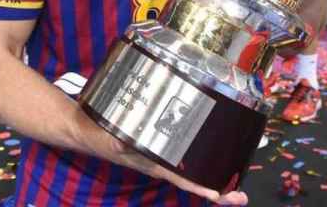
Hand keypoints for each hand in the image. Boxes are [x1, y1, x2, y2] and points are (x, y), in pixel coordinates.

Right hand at [80, 114, 248, 204]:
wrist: (86, 130)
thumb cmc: (99, 136)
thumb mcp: (110, 139)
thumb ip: (118, 142)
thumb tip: (125, 142)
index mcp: (154, 164)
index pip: (182, 180)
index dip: (201, 188)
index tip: (220, 196)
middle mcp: (162, 163)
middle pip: (194, 180)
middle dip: (218, 190)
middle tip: (241, 197)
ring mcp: (163, 155)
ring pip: (192, 170)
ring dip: (213, 175)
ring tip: (235, 183)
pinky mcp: (161, 145)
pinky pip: (185, 154)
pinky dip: (201, 157)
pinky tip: (213, 153)